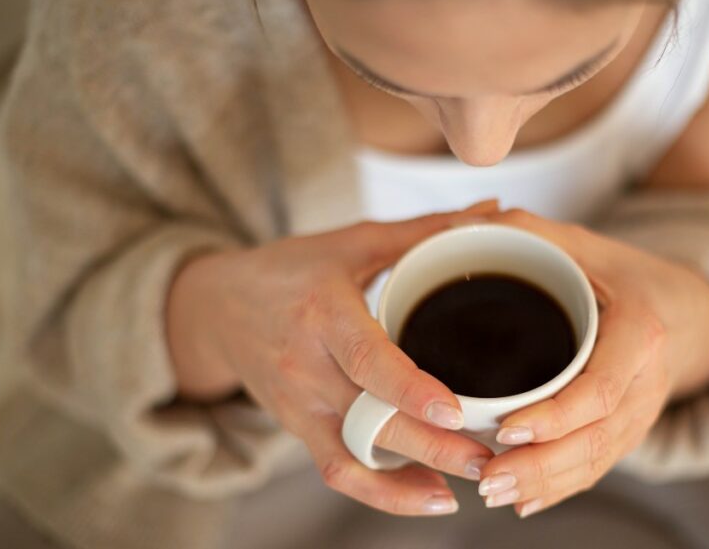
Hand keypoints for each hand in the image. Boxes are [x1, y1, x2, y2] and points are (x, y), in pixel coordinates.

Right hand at [165, 200, 500, 514]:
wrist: (217, 309)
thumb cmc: (290, 271)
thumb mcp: (351, 242)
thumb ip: (423, 231)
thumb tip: (491, 211)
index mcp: (324, 312)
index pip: (366, 358)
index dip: (409, 390)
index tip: (454, 411)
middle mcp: (307, 365)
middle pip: (369, 419)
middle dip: (432, 447)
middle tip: (489, 458)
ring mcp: (300, 405)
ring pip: (355, 457)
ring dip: (411, 481)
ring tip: (466, 485)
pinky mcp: (298, 430)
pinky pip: (339, 472)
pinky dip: (384, 493)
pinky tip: (430, 497)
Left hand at [474, 209, 708, 517]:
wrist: (677, 304)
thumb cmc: (617, 271)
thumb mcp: (578, 241)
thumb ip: (524, 230)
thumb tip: (461, 224)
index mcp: (641, 330)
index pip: (600, 388)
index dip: (556, 416)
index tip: (507, 430)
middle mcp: (648, 379)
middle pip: (597, 437)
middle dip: (541, 465)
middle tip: (487, 478)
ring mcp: (642, 410)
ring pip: (597, 460)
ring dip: (546, 484)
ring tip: (493, 494)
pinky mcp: (629, 429)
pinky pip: (599, 466)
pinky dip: (562, 489)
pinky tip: (525, 503)